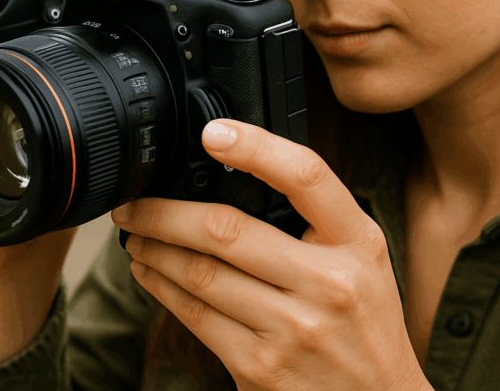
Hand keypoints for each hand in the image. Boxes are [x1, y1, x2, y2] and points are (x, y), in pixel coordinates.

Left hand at [111, 119, 430, 390]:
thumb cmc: (365, 327)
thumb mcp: (364, 262)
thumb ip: (319, 222)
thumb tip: (239, 176)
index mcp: (358, 243)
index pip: (307, 177)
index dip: (256, 148)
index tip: (214, 132)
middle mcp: (329, 283)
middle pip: (226, 231)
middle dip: (163, 212)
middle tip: (134, 201)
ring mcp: (293, 330)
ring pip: (200, 274)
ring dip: (154, 249)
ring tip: (135, 235)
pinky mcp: (260, 368)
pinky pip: (196, 317)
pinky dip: (162, 289)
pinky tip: (152, 273)